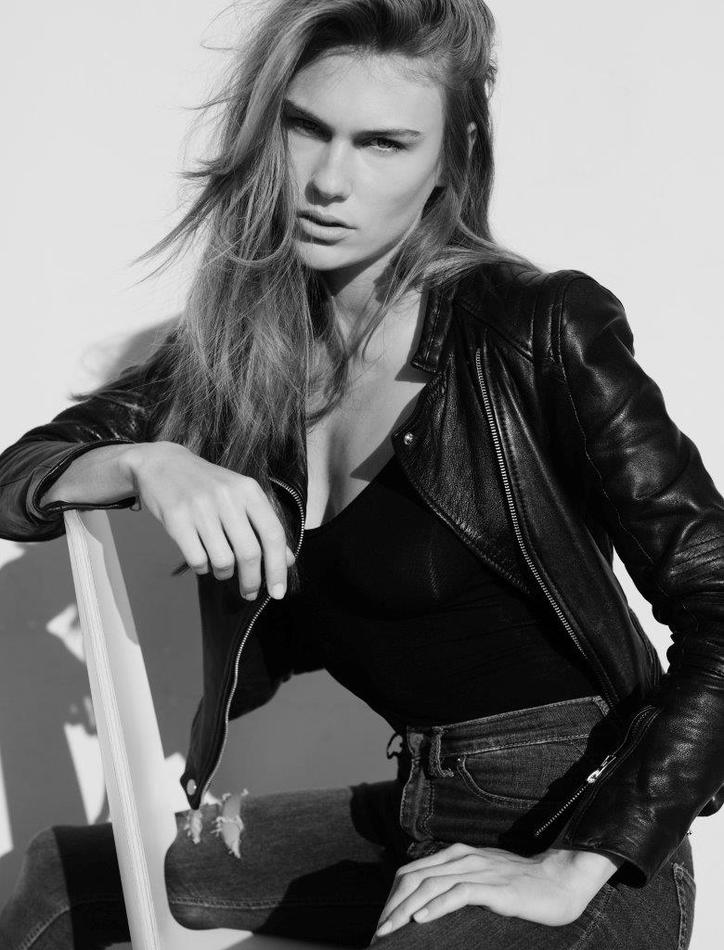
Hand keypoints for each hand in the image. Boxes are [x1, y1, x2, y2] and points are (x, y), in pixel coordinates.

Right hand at [124, 441, 294, 599]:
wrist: (164, 464)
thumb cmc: (208, 485)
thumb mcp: (241, 496)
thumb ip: (265, 525)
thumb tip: (288, 560)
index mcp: (249, 490)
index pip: (273, 534)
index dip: (278, 568)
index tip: (278, 592)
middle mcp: (228, 497)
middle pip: (249, 553)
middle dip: (252, 581)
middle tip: (250, 592)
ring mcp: (201, 507)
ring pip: (223, 561)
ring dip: (225, 573)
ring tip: (222, 567)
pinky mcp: (177, 518)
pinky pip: (198, 560)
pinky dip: (203, 568)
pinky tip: (202, 558)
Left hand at [371, 843, 622, 940]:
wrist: (561, 880)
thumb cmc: (522, 884)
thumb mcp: (484, 878)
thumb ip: (458, 883)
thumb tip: (429, 906)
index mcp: (457, 855)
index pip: (413, 872)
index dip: (392, 896)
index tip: (382, 923)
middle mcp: (463, 858)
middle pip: (415, 878)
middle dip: (392, 905)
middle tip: (379, 932)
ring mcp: (479, 870)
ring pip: (431, 885)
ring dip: (406, 909)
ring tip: (391, 929)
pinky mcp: (495, 887)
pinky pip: (459, 893)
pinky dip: (436, 906)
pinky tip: (421, 919)